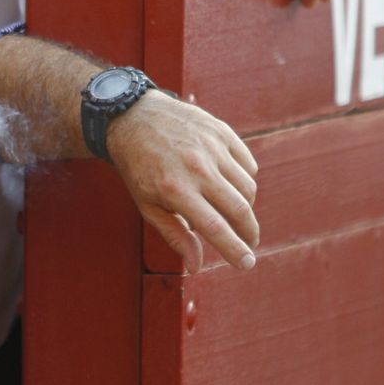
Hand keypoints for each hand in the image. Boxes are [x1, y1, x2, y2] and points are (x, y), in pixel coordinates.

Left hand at [106, 92, 259, 271]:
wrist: (133, 117)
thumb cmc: (138, 166)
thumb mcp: (146, 204)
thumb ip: (174, 234)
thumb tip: (196, 267)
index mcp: (175, 189)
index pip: (215, 227)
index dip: (235, 249)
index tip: (247, 264)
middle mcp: (197, 167)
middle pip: (239, 209)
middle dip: (249, 234)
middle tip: (249, 245)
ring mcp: (212, 147)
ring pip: (247, 187)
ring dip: (246, 208)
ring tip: (233, 214)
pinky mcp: (222, 132)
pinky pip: (247, 165)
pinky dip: (245, 181)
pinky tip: (229, 186)